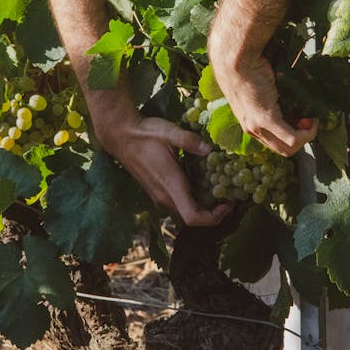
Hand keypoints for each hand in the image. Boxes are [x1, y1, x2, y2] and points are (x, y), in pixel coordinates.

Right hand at [95, 114, 230, 226]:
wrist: (119, 136)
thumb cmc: (144, 134)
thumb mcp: (169, 132)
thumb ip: (190, 141)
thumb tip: (210, 149)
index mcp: (170, 184)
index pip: (193, 217)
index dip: (214, 217)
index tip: (228, 204)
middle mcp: (164, 196)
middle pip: (192, 218)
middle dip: (213, 212)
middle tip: (230, 195)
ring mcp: (159, 195)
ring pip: (185, 211)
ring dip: (203, 206)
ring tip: (219, 189)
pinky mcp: (156, 192)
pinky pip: (178, 204)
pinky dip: (193, 200)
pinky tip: (201, 183)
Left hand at [209, 50, 317, 156]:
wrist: (236, 60)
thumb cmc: (247, 67)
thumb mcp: (260, 88)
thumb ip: (273, 98)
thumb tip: (293, 95)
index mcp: (249, 123)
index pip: (274, 143)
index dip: (292, 136)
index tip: (302, 120)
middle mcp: (252, 129)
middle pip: (283, 150)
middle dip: (301, 139)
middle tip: (309, 121)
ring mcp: (258, 126)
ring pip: (288, 148)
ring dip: (305, 137)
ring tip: (311, 120)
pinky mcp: (266, 119)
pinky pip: (292, 138)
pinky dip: (306, 133)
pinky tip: (312, 120)